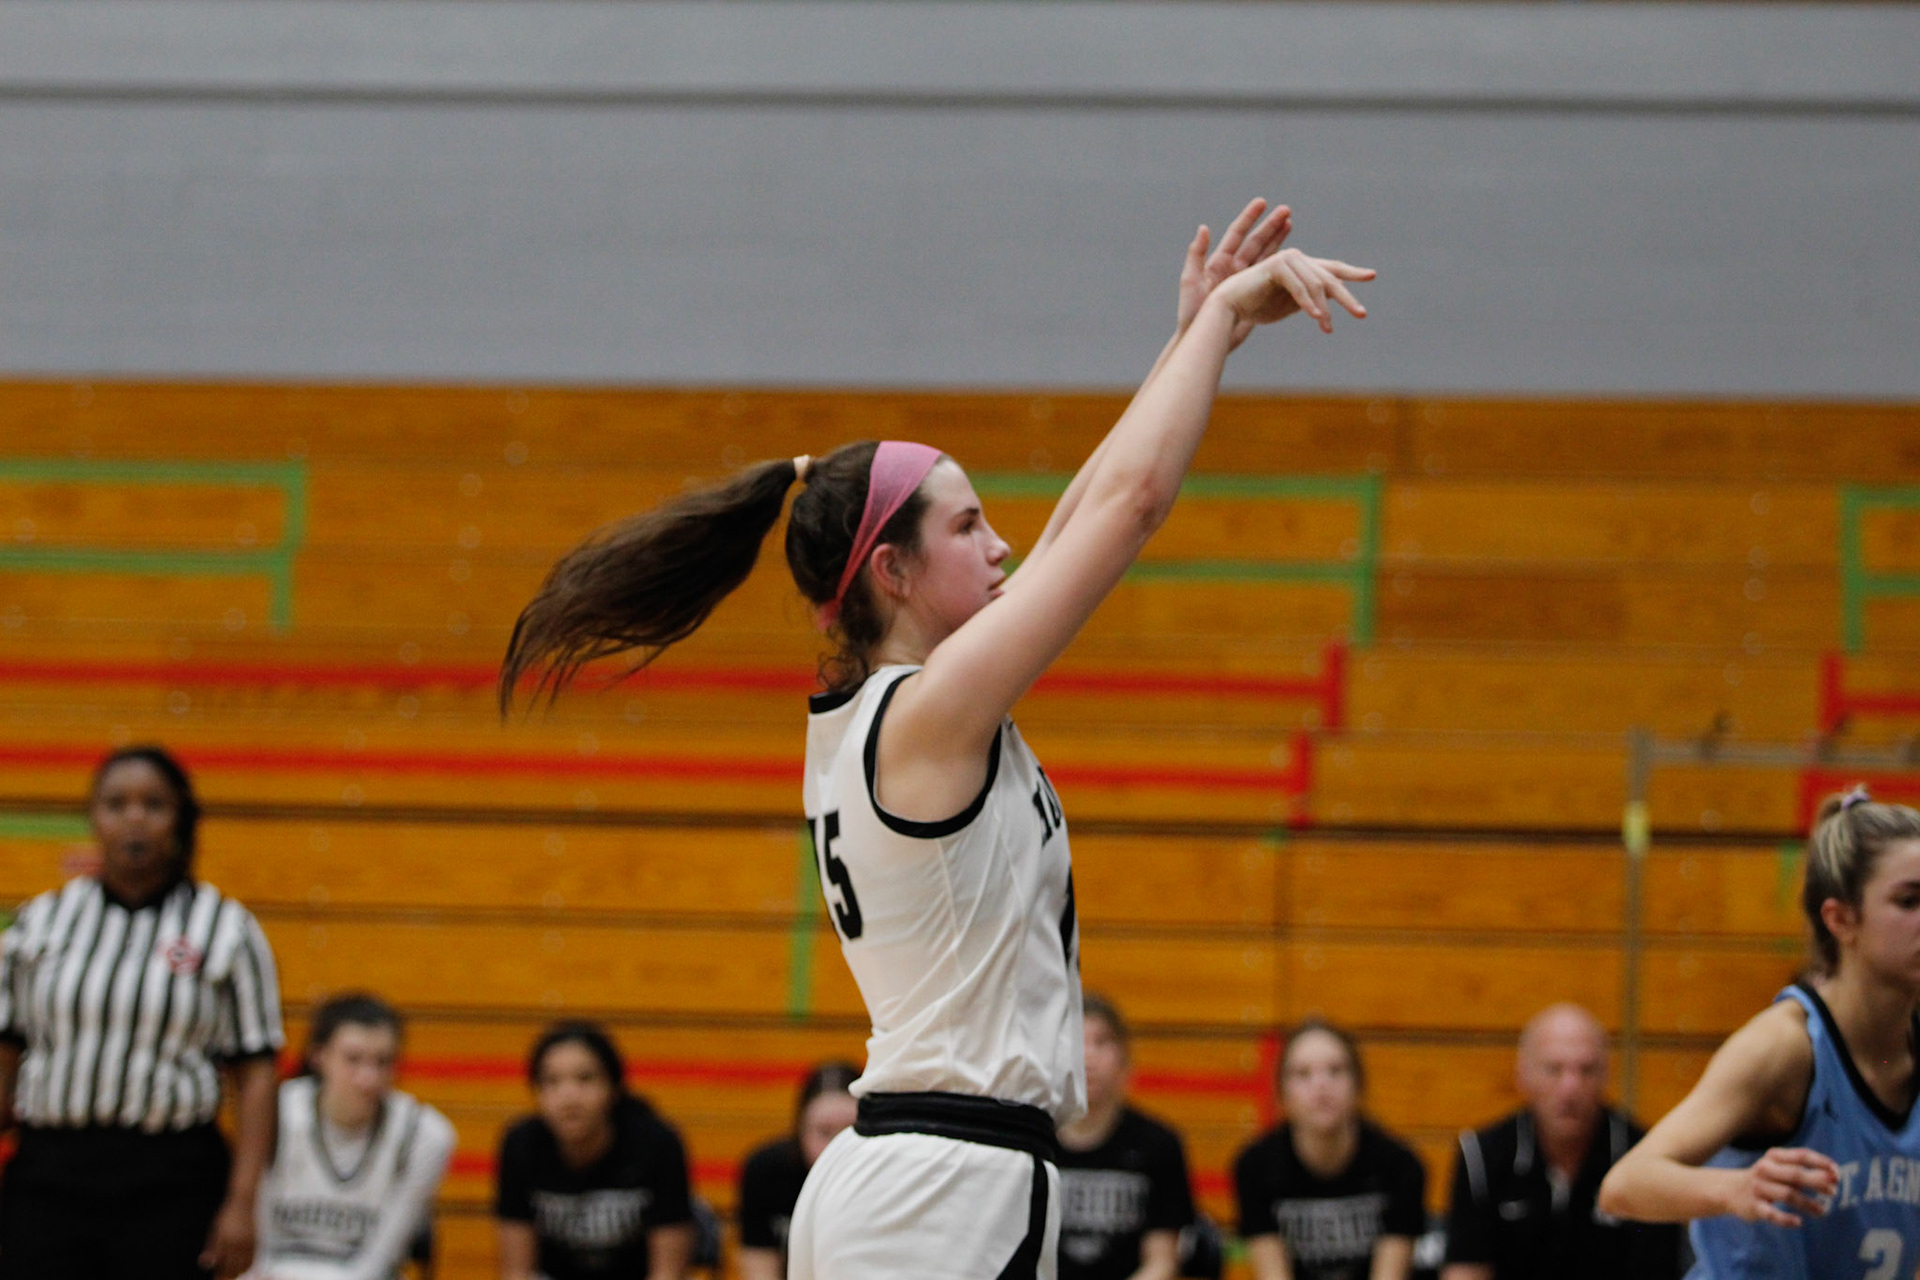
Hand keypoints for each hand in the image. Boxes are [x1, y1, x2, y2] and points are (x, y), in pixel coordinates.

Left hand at [200, 1194, 257, 1279]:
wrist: (246, 1199)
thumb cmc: (229, 1212)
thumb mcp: (216, 1228)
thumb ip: (211, 1247)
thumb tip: (205, 1263)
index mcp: (225, 1241)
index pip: (221, 1265)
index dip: (219, 1276)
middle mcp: (237, 1243)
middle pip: (233, 1268)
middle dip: (228, 1277)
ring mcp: (248, 1242)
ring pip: (244, 1265)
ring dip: (238, 1272)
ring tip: (234, 1276)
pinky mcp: (256, 1240)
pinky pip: (252, 1258)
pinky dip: (248, 1265)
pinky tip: (244, 1267)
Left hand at [1177, 199, 1291, 336]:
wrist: (1201, 338)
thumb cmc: (1191, 313)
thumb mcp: (1191, 282)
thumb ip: (1196, 255)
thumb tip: (1203, 228)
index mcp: (1219, 261)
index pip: (1237, 234)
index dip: (1249, 218)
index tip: (1262, 202)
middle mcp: (1233, 267)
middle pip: (1255, 241)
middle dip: (1270, 226)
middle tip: (1287, 211)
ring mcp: (1244, 280)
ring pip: (1265, 255)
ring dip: (1278, 241)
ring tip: (1291, 224)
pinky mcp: (1252, 294)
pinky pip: (1271, 276)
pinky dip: (1282, 266)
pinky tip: (1293, 257)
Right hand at [1210, 247, 1374, 340]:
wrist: (1229, 308)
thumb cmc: (1257, 308)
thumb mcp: (1291, 305)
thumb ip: (1311, 300)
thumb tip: (1332, 301)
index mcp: (1302, 267)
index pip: (1332, 269)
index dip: (1352, 273)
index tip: (1372, 276)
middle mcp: (1298, 259)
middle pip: (1329, 279)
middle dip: (1346, 298)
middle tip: (1361, 314)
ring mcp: (1288, 259)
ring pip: (1316, 285)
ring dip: (1323, 309)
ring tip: (1327, 328)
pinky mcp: (1276, 265)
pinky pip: (1299, 287)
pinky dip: (1308, 303)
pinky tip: (1316, 317)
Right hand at [1723, 1147, 1839, 1226]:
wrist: (1729, 1189)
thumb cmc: (1765, 1178)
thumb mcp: (1778, 1167)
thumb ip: (1802, 1169)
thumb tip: (1833, 1176)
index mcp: (1773, 1156)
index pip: (1801, 1155)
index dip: (1821, 1163)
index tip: (1836, 1173)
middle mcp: (1765, 1169)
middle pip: (1795, 1174)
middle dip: (1817, 1182)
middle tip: (1834, 1191)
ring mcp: (1758, 1188)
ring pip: (1788, 1195)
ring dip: (1808, 1203)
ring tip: (1823, 1210)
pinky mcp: (1753, 1206)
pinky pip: (1772, 1214)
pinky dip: (1786, 1219)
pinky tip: (1798, 1222)